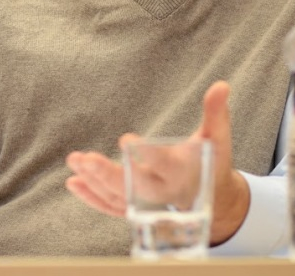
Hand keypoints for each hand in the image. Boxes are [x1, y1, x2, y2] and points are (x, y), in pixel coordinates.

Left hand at [65, 81, 250, 244]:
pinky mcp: (136, 208)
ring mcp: (148, 203)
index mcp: (183, 172)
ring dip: (94, 182)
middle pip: (135, 187)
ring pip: (119, 198)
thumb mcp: (218, 137)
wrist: (213, 198)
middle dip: (109, 174)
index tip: (126, 140)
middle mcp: (164, 192)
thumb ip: (216, 111)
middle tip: (87, 158)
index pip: (164, 164)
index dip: (147, 154)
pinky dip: (91, 198)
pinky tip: (73, 182)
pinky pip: (111, 208)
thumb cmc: (212, 161)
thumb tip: (221, 85)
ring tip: (75, 160)